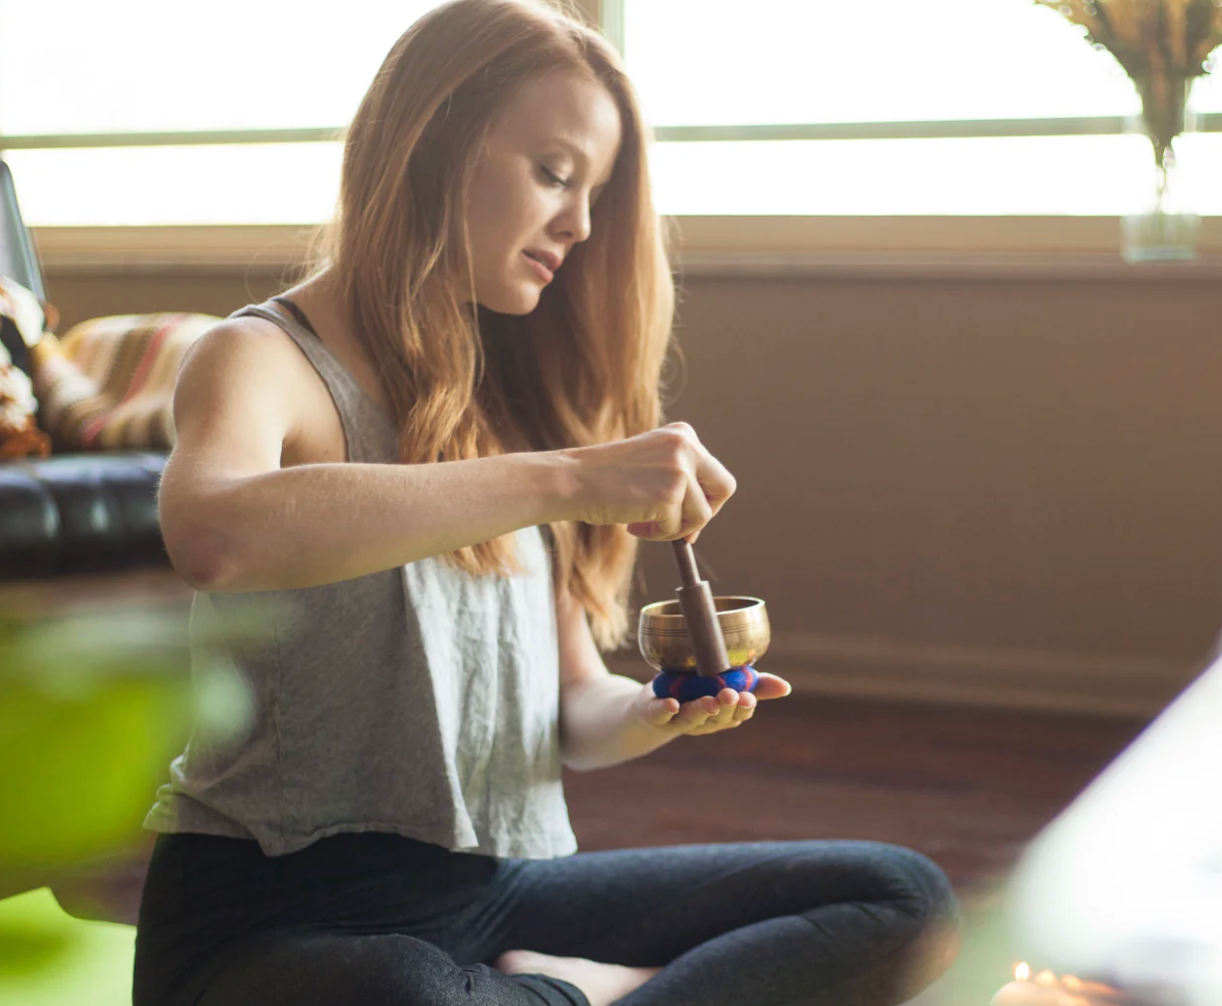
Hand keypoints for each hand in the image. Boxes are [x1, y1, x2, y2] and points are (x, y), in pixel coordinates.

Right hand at [562, 422, 735, 543]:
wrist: (573, 480)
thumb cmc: (605, 478)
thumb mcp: (650, 463)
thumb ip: (677, 478)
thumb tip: (702, 517)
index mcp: (683, 434)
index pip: (714, 472)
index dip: (704, 499)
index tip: (684, 515)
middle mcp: (686, 446)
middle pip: (724, 488)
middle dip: (705, 513)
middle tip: (681, 529)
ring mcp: (680, 470)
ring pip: (701, 515)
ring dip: (674, 528)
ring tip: (642, 524)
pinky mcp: (670, 495)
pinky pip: (677, 530)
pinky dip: (657, 535)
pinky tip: (632, 524)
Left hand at [631, 672, 791, 735]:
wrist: (655, 703)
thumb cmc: (698, 692)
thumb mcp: (727, 684)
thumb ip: (755, 685)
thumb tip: (786, 687)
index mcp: (722, 715)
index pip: (738, 715)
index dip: (744, 708)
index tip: (749, 698)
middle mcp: (703, 722)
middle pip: (716, 719)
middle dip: (724, 708)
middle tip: (730, 695)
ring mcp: (678, 719)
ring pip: (691, 719)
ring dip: (701, 711)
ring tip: (709, 701)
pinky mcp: (655, 713)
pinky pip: (660, 714)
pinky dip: (665, 710)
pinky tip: (672, 704)